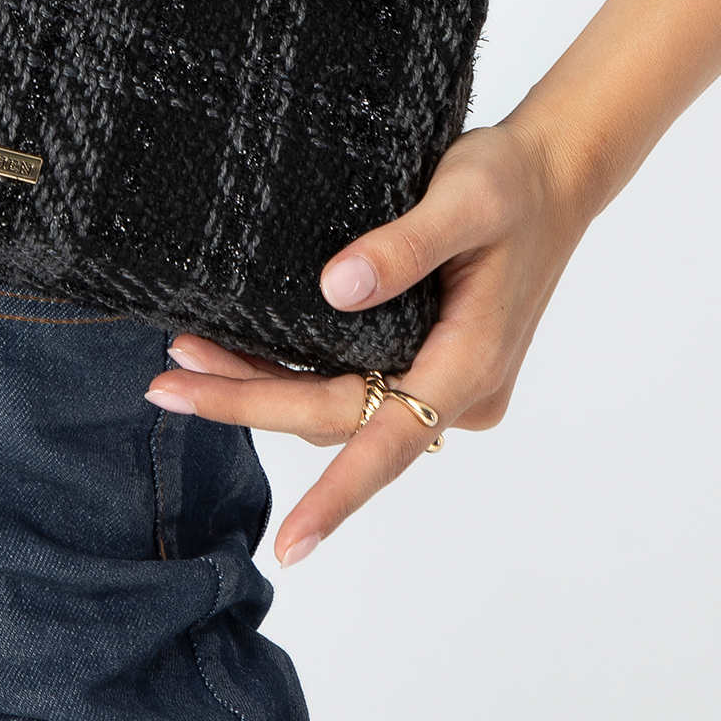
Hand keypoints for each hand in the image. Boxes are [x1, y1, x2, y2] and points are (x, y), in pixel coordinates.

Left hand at [144, 118, 586, 565]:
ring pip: (341, 405)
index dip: (336, 496)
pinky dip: (296, 371)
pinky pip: (354, 384)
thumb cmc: (511, 183)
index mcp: (470, 363)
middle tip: (167, 386)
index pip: (388, 442)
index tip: (289, 546)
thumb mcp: (464, 198)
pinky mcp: (428, 362)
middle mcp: (456, 389)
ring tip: (185, 359)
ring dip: (264, 389)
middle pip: (340, 419)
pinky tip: (242, 349)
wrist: (553, 175)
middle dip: (250, 406)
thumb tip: (332, 289)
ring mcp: (443, 381)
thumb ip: (402, 245)